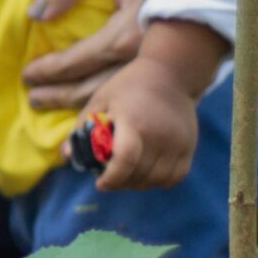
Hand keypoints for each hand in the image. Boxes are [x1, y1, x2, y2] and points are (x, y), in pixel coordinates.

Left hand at [22, 0, 162, 109]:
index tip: (27, 75)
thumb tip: (36, 14)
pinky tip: (95, 106)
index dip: (50, 70)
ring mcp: (160, 69)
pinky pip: (135, 95)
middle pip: (94, 88)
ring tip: (55, 105)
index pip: (79, 61)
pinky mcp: (172, 71)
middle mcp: (144, 59)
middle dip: (60, 96)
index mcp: (128, 34)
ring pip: (115, 97)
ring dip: (80, 105)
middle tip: (33, 98)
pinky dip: (111, 104)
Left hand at [87, 55, 201, 191]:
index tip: (100, 183)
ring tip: (127, 174)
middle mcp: (159, 135)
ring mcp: (177, 142)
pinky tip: (146, 172)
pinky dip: (159, 181)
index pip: (125, 160)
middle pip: (139, 175)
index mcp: (133, 122)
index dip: (112, 178)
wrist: (171, 73)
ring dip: (139, 183)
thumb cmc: (128, 86)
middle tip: (111, 177)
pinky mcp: (189, 146)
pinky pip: (175, 177)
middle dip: (120, 182)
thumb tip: (67, 156)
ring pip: (157, 180)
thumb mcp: (100, 99)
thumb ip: (82, 127)